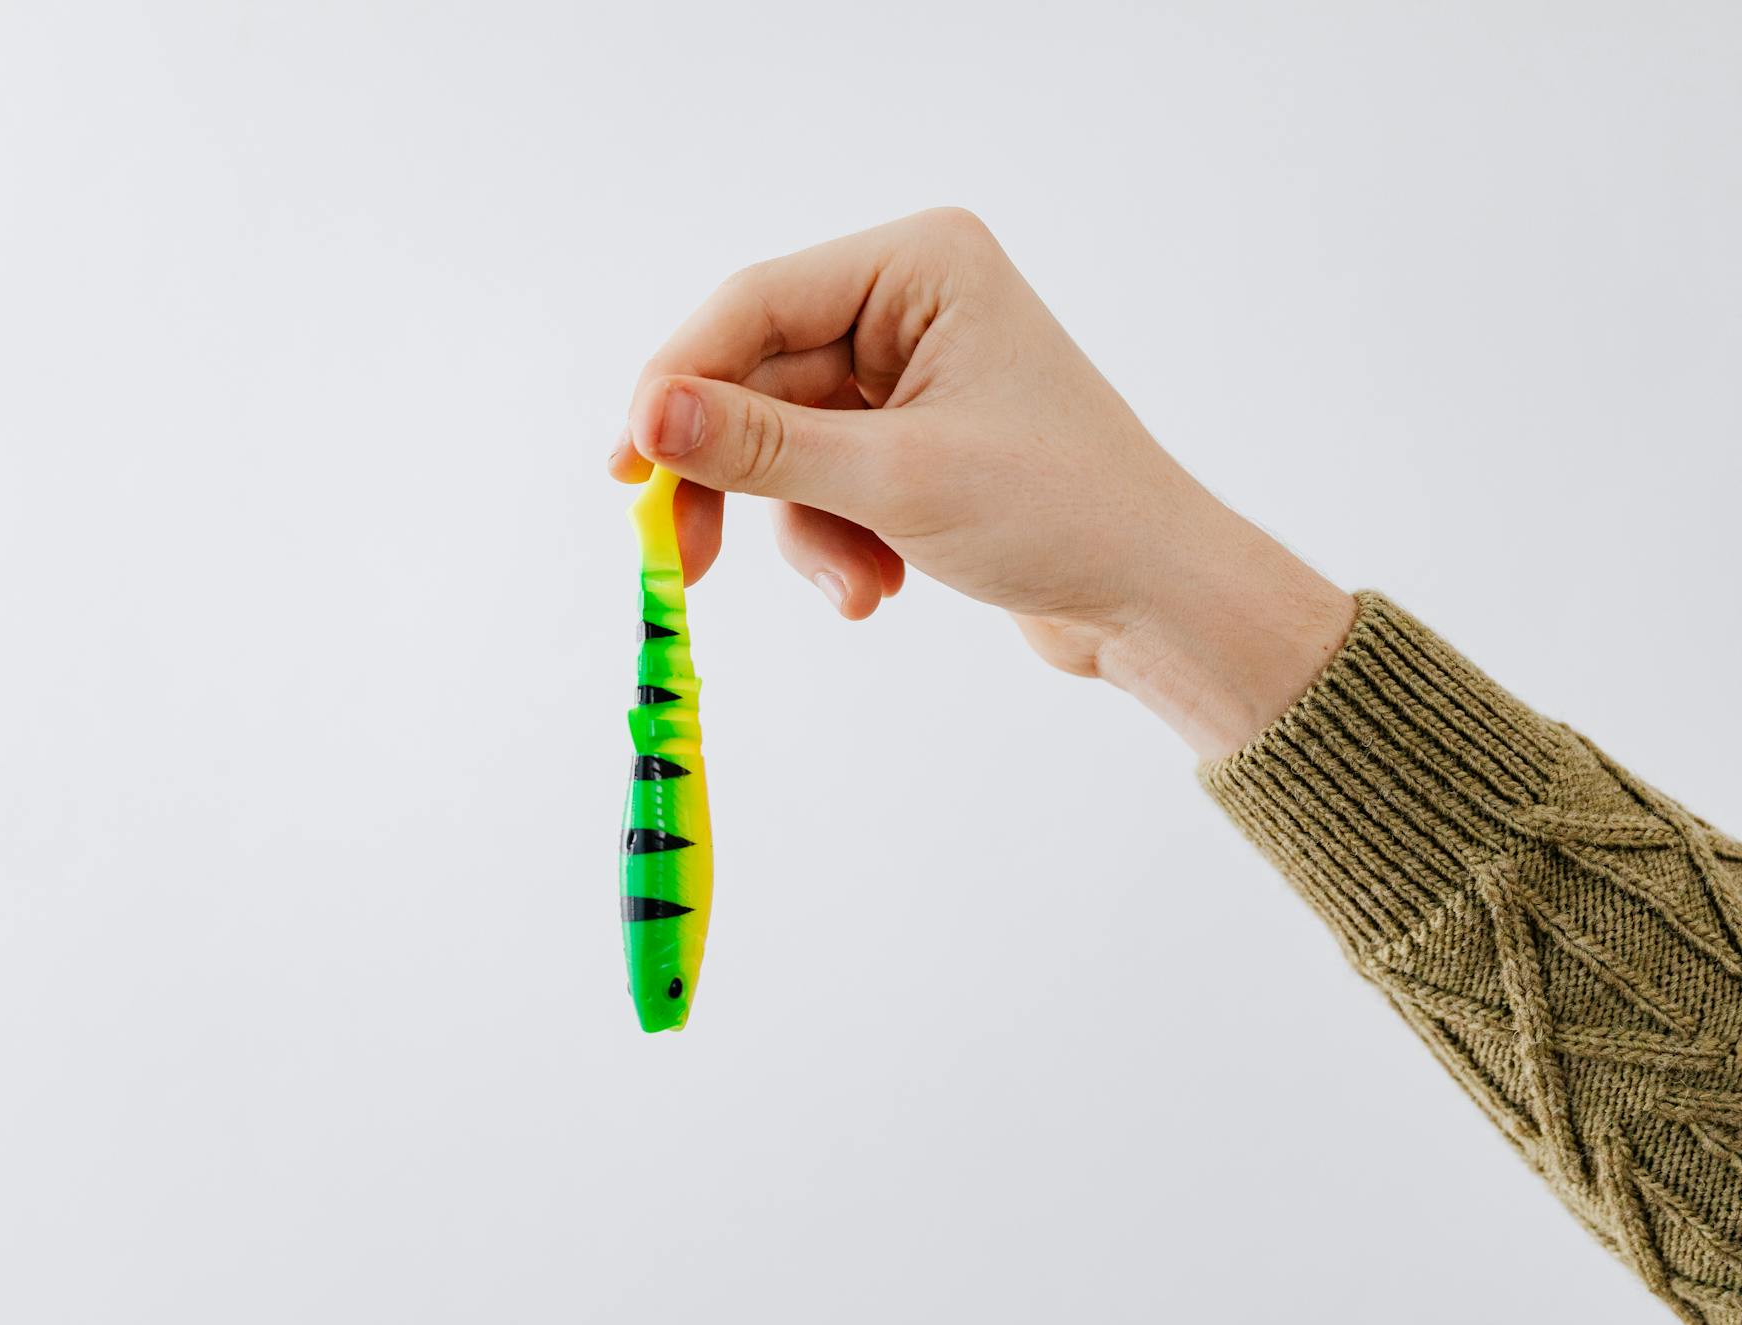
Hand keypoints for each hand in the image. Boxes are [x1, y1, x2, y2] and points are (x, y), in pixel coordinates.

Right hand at [606, 209, 1354, 759]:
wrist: (1156, 600)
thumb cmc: (1063, 515)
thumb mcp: (895, 481)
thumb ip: (760, 447)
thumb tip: (647, 416)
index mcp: (921, 265)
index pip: (757, 304)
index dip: (677, 382)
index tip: (627, 465)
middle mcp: (910, 302)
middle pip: (759, 381)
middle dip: (739, 480)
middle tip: (680, 558)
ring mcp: (909, 372)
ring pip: (784, 445)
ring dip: (805, 529)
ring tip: (858, 590)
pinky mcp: (909, 438)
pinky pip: (822, 481)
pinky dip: (836, 541)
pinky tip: (882, 587)